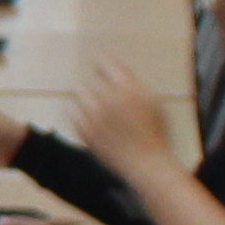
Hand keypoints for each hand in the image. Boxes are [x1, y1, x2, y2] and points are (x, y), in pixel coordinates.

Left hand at [68, 60, 178, 180]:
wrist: (144, 162)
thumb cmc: (153, 131)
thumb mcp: (152, 102)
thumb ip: (134, 84)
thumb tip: (117, 68)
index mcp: (127, 89)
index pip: (107, 63)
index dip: (102, 61)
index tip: (100, 62)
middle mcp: (108, 99)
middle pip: (91, 78)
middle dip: (94, 79)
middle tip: (97, 82)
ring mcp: (93, 116)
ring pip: (78, 92)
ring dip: (84, 93)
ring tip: (89, 96)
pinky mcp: (84, 130)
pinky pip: (71, 111)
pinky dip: (76, 109)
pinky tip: (83, 111)